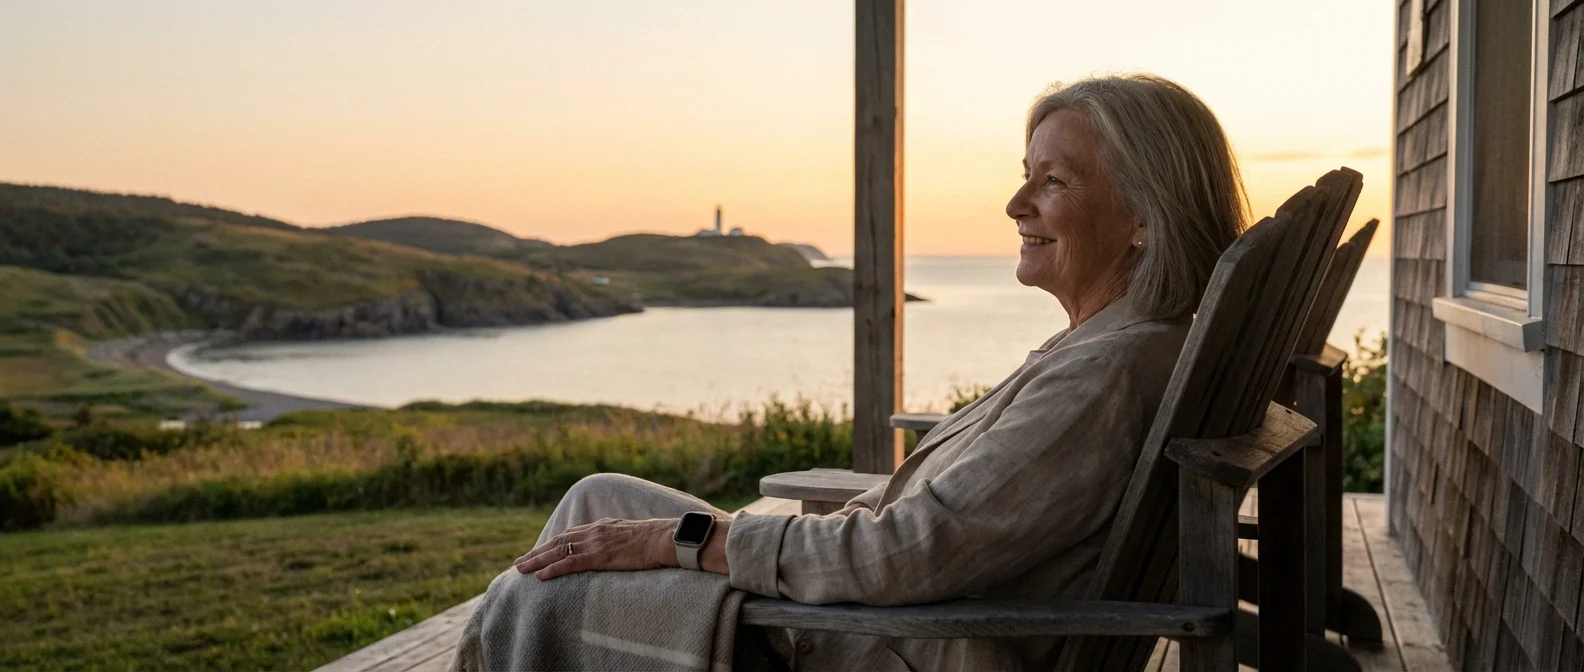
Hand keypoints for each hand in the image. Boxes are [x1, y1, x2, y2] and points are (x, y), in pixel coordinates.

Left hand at [514, 518, 676, 579]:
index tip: (538, 552)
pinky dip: (553, 569)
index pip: (570, 535)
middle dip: (537, 552)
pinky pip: (571, 563)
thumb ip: (619, 540)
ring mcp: (596, 543)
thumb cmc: (657, 540)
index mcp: (602, 526)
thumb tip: (616, 549)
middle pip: (558, 541)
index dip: (552, 544)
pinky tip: (540, 576)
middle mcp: (595, 532)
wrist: (666, 538)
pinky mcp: (601, 556)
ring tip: (521, 569)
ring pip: (559, 551)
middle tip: (519, 563)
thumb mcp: (633, 535)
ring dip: (537, 561)